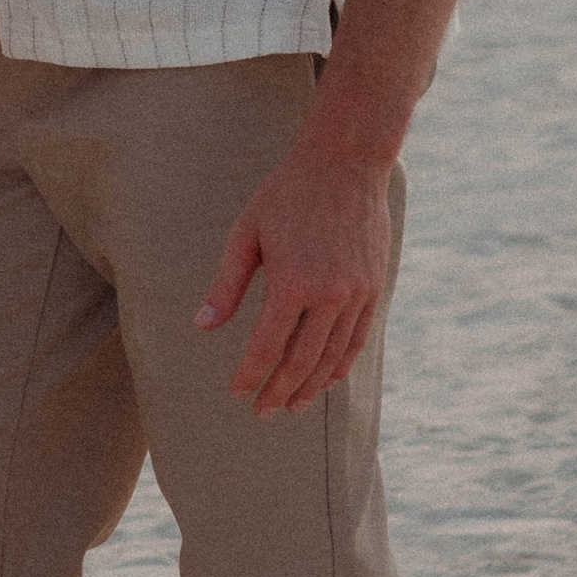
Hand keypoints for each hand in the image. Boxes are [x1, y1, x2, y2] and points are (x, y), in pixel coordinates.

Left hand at [197, 137, 395, 416]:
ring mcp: (356, 295)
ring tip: (291, 405)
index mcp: (292, 283)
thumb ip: (226, 285)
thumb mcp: (246, 234)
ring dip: (310, 387)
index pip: (267, 346)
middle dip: (278, 390)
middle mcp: (329, 296)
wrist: (345, 164)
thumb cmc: (286, 195)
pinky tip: (326, 380)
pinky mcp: (374, 289)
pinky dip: (341, 365)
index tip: (236, 392)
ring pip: (332, 357)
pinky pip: (357, 340)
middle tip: (261, 411)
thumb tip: (202, 326)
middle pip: (301, 361)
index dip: (250, 374)